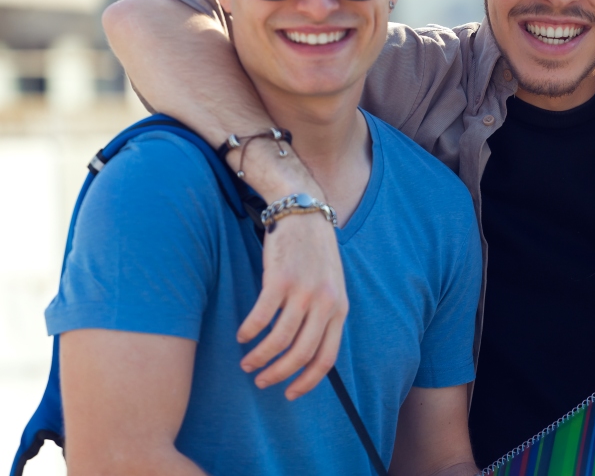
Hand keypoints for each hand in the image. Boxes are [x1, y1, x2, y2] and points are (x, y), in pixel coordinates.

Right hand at [237, 211, 347, 399]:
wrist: (305, 213)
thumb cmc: (315, 253)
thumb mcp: (332, 286)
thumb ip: (324, 315)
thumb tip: (308, 353)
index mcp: (340, 309)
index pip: (326, 358)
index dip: (307, 381)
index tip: (290, 393)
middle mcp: (325, 303)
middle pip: (301, 354)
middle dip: (278, 374)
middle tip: (261, 381)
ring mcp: (303, 292)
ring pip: (279, 339)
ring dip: (259, 357)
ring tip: (246, 362)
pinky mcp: (280, 280)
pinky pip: (261, 316)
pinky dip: (249, 331)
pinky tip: (242, 336)